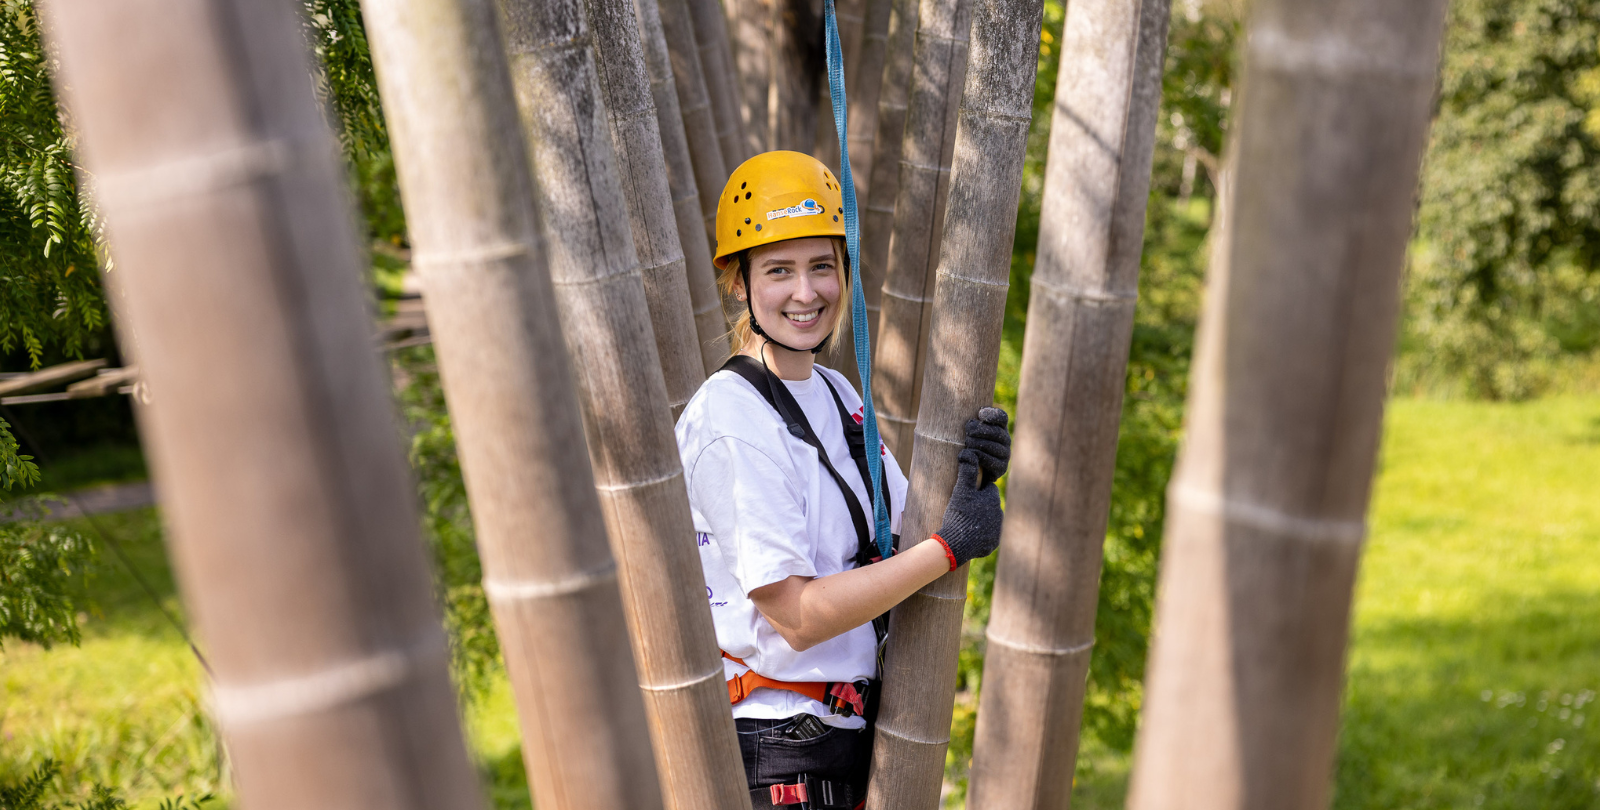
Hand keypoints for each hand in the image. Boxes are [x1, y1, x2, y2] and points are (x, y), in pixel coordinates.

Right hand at [932, 449, 1003, 569]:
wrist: (956, 544)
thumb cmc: (959, 515)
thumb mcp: (961, 491)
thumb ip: (966, 471)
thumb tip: (968, 452)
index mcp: (993, 500)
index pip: (988, 490)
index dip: (976, 490)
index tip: (966, 494)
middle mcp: (999, 516)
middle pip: (989, 506)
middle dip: (979, 505)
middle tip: (963, 509)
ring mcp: (997, 532)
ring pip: (989, 521)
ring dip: (980, 520)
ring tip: (965, 522)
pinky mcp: (992, 545)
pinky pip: (987, 536)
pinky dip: (979, 535)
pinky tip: (968, 534)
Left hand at [964, 407, 1009, 484]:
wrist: (970, 469)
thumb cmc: (966, 444)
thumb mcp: (968, 430)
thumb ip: (970, 421)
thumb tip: (965, 409)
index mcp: (999, 427)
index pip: (1001, 417)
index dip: (991, 414)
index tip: (979, 414)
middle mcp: (1005, 440)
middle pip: (996, 431)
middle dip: (978, 431)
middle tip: (967, 433)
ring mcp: (1005, 454)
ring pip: (992, 446)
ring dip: (977, 444)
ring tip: (967, 444)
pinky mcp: (1001, 468)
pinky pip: (991, 461)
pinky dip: (979, 457)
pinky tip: (970, 455)